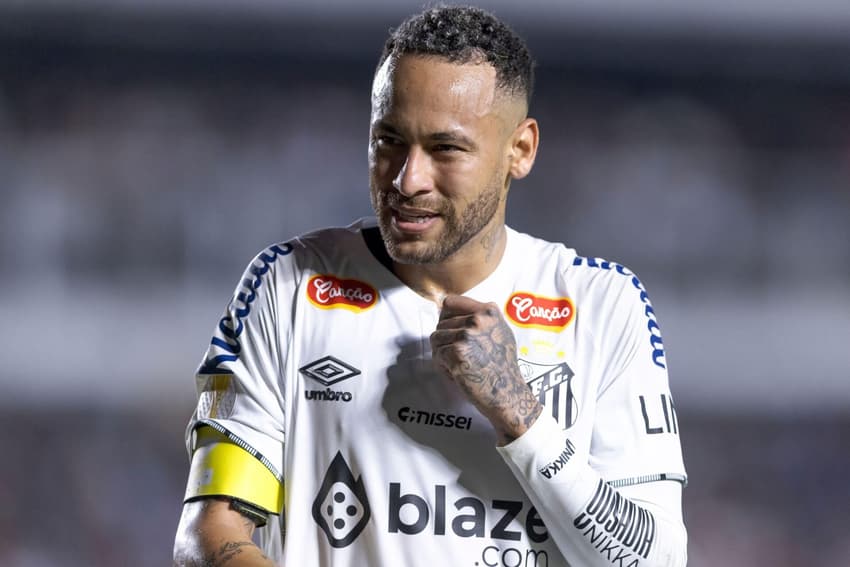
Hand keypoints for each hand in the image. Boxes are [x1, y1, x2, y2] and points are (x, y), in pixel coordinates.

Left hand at [430, 295, 542, 444]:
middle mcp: (478, 319)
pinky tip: (457, 374)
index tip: (450, 331)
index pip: (450, 302)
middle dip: (445, 341)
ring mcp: (467, 335)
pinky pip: (437, 355)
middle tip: (459, 357)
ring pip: (436, 338)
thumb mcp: (501, 331)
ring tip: (459, 366)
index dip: (445, 317)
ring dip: (442, 354)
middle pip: (441, 323)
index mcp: (489, 311)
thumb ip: (480, 318)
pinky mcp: (457, 353)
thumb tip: (447, 309)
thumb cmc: (503, 366)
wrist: (507, 393)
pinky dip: (443, 367)